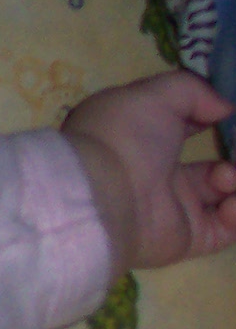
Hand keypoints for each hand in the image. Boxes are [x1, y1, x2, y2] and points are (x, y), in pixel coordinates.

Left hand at [60, 72, 235, 275]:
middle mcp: (157, 174)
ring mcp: (173, 207)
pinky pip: (227, 228)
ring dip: (235, 180)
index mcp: (142, 139)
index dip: (208, 119)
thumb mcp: (154, 95)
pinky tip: (229, 202)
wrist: (105, 196)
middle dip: (234, 157)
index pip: (181, 129)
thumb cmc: (125, 137)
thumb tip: (223, 107)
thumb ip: (192, 91)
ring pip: (223, 194)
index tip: (227, 115)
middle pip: (209, 168)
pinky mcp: (188, 237)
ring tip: (225, 177)